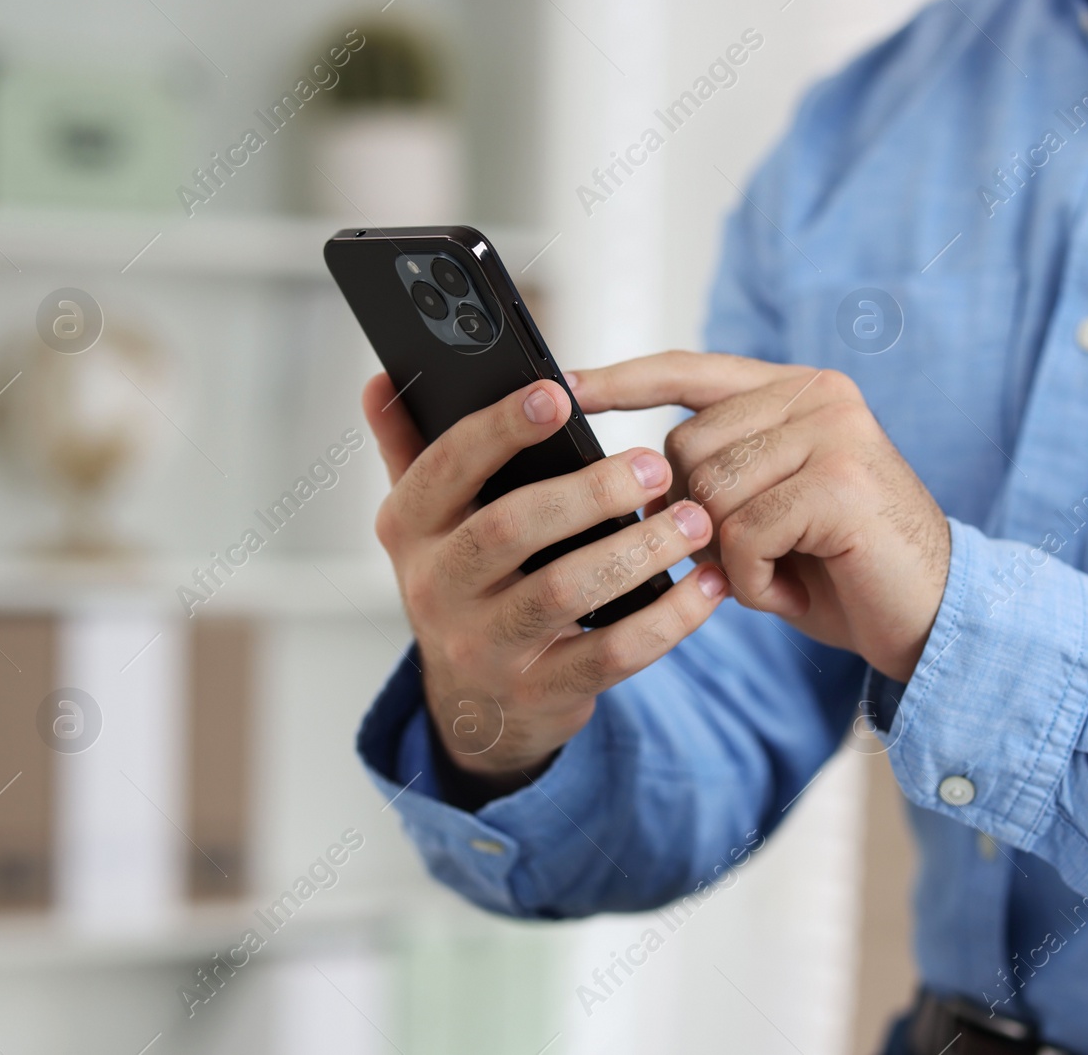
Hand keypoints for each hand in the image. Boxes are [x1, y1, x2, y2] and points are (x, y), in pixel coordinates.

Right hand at [362, 373, 728, 790]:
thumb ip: (410, 450)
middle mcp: (436, 589)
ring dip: (638, 551)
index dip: (500, 428)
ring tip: (692, 521)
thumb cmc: (465, 590)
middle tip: (655, 467)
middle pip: (511, 528)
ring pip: (567, 591)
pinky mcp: (541, 694)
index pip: (446, 467)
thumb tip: (382, 379)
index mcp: (410, 530)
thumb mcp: (426, 526)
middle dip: (589, 491)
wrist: (474, 708)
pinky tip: (705, 586)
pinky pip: (612, 654)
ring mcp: (486, 648)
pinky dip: (668, 619)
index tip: (557, 394)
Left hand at [568, 352, 949, 682]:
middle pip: (683, 447)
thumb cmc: (842, 570)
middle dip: (696, 517)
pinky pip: (741, 535)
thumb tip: (633, 483)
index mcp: (796, 392)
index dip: (625, 380)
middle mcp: (817, 395)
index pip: (690, 371)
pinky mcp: (839, 481)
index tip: (567, 386)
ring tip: (781, 569)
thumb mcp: (769, 510)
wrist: (934, 618)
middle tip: (750, 555)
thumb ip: (717, 478)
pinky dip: (752, 580)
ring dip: (729, 556)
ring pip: (708, 494)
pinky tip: (793, 587)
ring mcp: (833, 432)